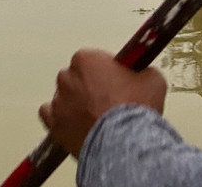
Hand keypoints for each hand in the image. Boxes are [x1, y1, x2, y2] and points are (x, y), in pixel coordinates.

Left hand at [38, 48, 166, 156]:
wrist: (124, 142)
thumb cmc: (134, 109)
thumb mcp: (152, 79)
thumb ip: (141, 71)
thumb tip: (143, 75)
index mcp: (87, 59)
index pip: (93, 59)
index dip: (106, 71)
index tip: (115, 80)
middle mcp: (68, 77)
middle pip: (77, 77)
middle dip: (89, 87)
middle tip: (108, 100)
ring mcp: (59, 101)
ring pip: (65, 97)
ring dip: (76, 104)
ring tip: (96, 118)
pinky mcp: (54, 124)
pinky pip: (50, 115)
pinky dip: (60, 119)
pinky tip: (74, 123)